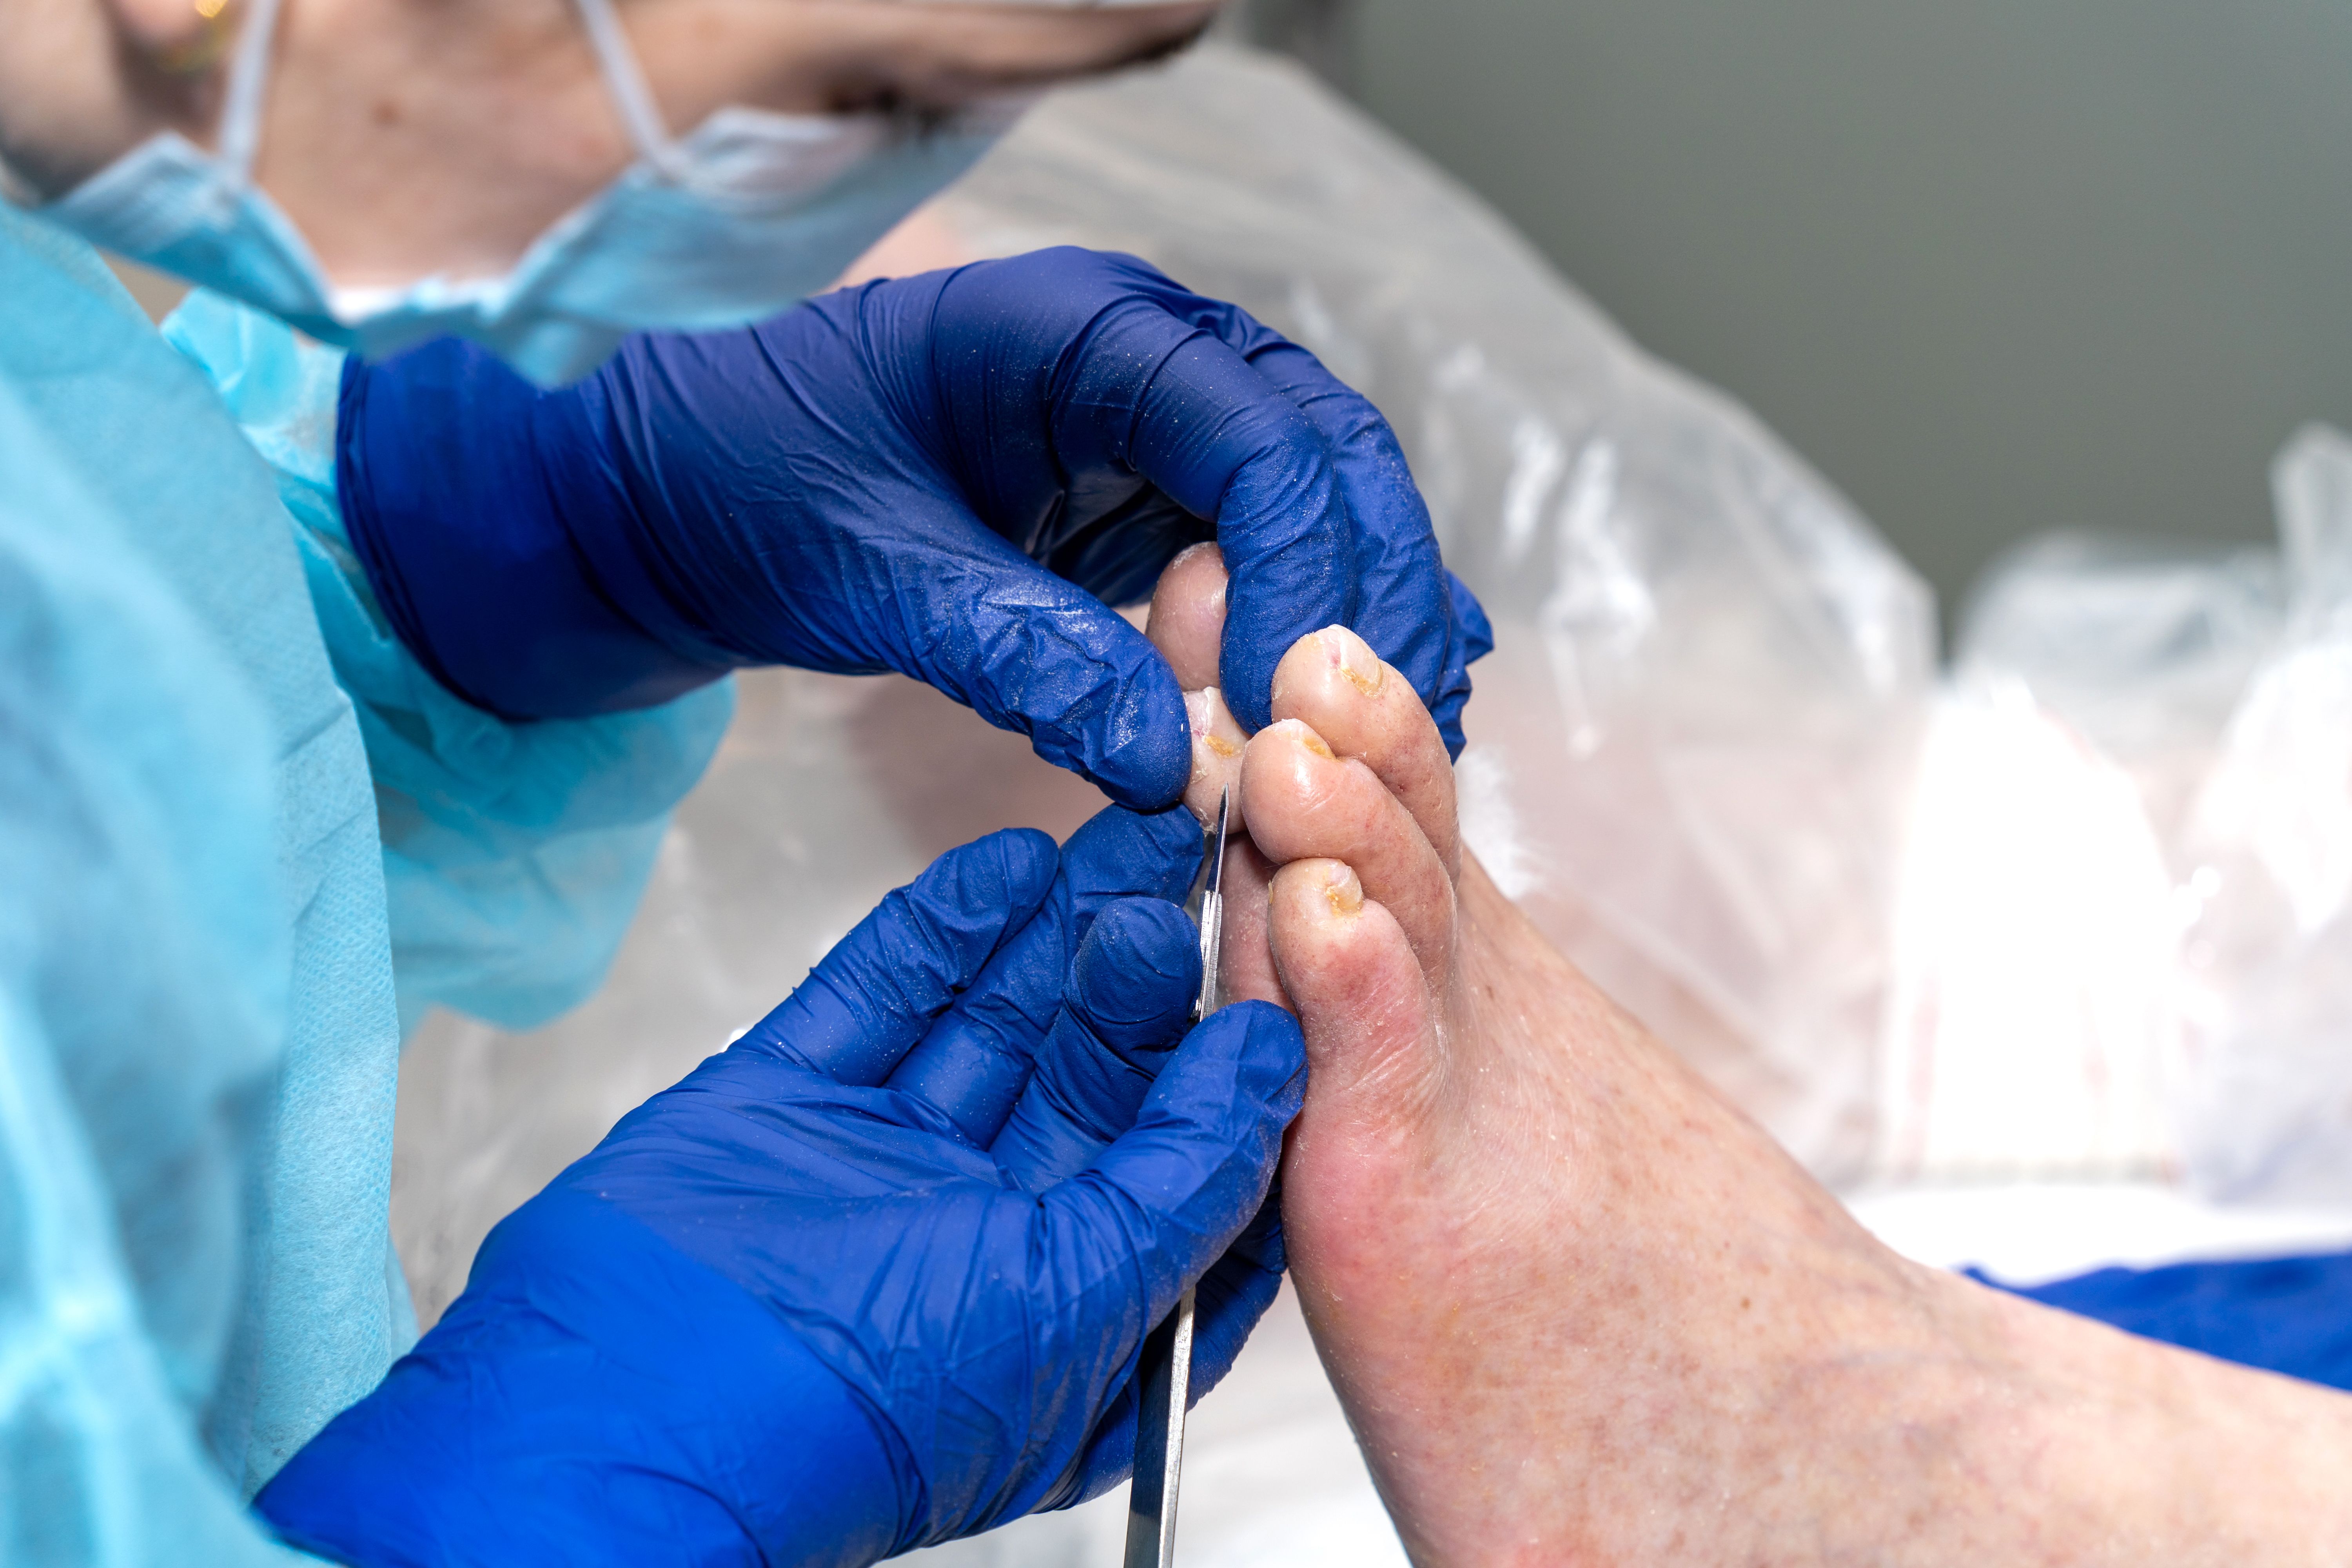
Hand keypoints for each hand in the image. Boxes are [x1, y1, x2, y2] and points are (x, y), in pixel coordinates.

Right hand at [254, 809, 1305, 1566]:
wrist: (617, 1421)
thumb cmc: (856, 1416)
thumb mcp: (1077, 1299)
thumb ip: (1186, 1177)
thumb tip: (1272, 1062)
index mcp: (1072, 1319)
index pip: (1184, 1171)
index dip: (1230, 1066)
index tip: (1278, 960)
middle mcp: (982, 1239)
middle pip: (1091, 1080)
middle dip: (1146, 972)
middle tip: (1195, 862)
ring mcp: (881, 1166)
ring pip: (996, 1024)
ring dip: (1063, 931)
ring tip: (1130, 832)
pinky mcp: (790, 1107)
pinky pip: (882, 997)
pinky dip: (945, 930)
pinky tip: (1010, 865)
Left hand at [334, 247, 1492, 807]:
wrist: (678, 495)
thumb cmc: (745, 488)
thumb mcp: (866, 570)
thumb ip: (1014, 652)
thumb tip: (1165, 761)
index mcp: (1079, 327)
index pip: (1254, 434)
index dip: (1296, 569)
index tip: (1286, 705)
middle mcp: (1146, 358)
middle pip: (1324, 456)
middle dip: (1364, 592)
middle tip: (1382, 733)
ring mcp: (1156, 430)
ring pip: (1318, 506)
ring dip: (1359, 617)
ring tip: (1394, 740)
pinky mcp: (1147, 505)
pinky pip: (1265, 556)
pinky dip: (1314, 627)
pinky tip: (1362, 710)